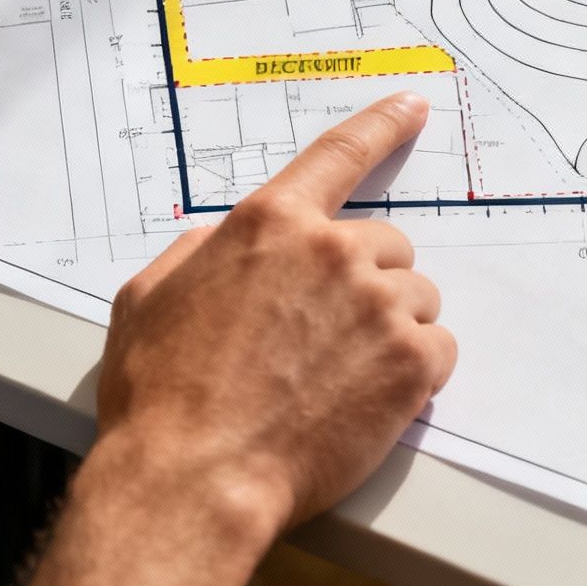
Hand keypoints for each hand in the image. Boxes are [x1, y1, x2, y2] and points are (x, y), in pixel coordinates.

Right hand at [97, 89, 456, 526]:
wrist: (195, 480)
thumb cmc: (161, 399)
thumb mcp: (147, 301)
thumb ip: (195, 257)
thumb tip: (218, 246)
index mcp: (269, 224)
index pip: (340, 154)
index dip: (383, 124)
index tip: (414, 106)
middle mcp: (333, 252)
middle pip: (388, 244)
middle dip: (366, 282)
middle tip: (325, 337)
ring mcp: (379, 306)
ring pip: (416, 298)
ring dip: (391, 328)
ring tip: (339, 376)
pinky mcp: (412, 363)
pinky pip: (439, 349)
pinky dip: (415, 373)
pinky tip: (367, 399)